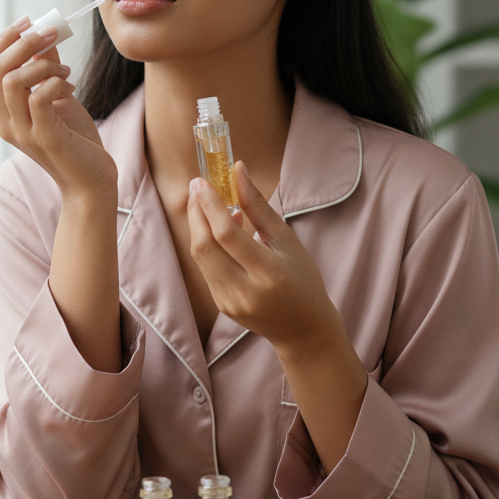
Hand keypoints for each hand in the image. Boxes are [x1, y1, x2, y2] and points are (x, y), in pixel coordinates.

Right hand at [0, 19, 116, 200]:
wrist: (91, 180)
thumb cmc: (76, 140)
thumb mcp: (59, 97)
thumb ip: (47, 70)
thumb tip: (45, 38)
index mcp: (3, 111)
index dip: (3, 39)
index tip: (28, 22)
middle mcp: (5, 122)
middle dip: (23, 42)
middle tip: (52, 33)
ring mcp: (21, 132)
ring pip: (12, 80)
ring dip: (42, 64)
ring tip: (66, 71)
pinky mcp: (43, 138)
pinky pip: (39, 98)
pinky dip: (54, 83)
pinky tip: (71, 86)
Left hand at [187, 161, 339, 353]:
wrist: (303, 328)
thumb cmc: (302, 278)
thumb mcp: (287, 240)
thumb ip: (258, 206)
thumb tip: (237, 170)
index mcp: (269, 273)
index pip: (227, 235)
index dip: (209, 205)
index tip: (201, 181)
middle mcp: (246, 291)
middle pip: (205, 247)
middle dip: (196, 213)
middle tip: (196, 187)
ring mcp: (230, 302)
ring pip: (200, 258)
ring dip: (198, 226)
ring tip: (207, 204)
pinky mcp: (222, 306)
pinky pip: (206, 269)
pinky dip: (207, 245)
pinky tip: (218, 231)